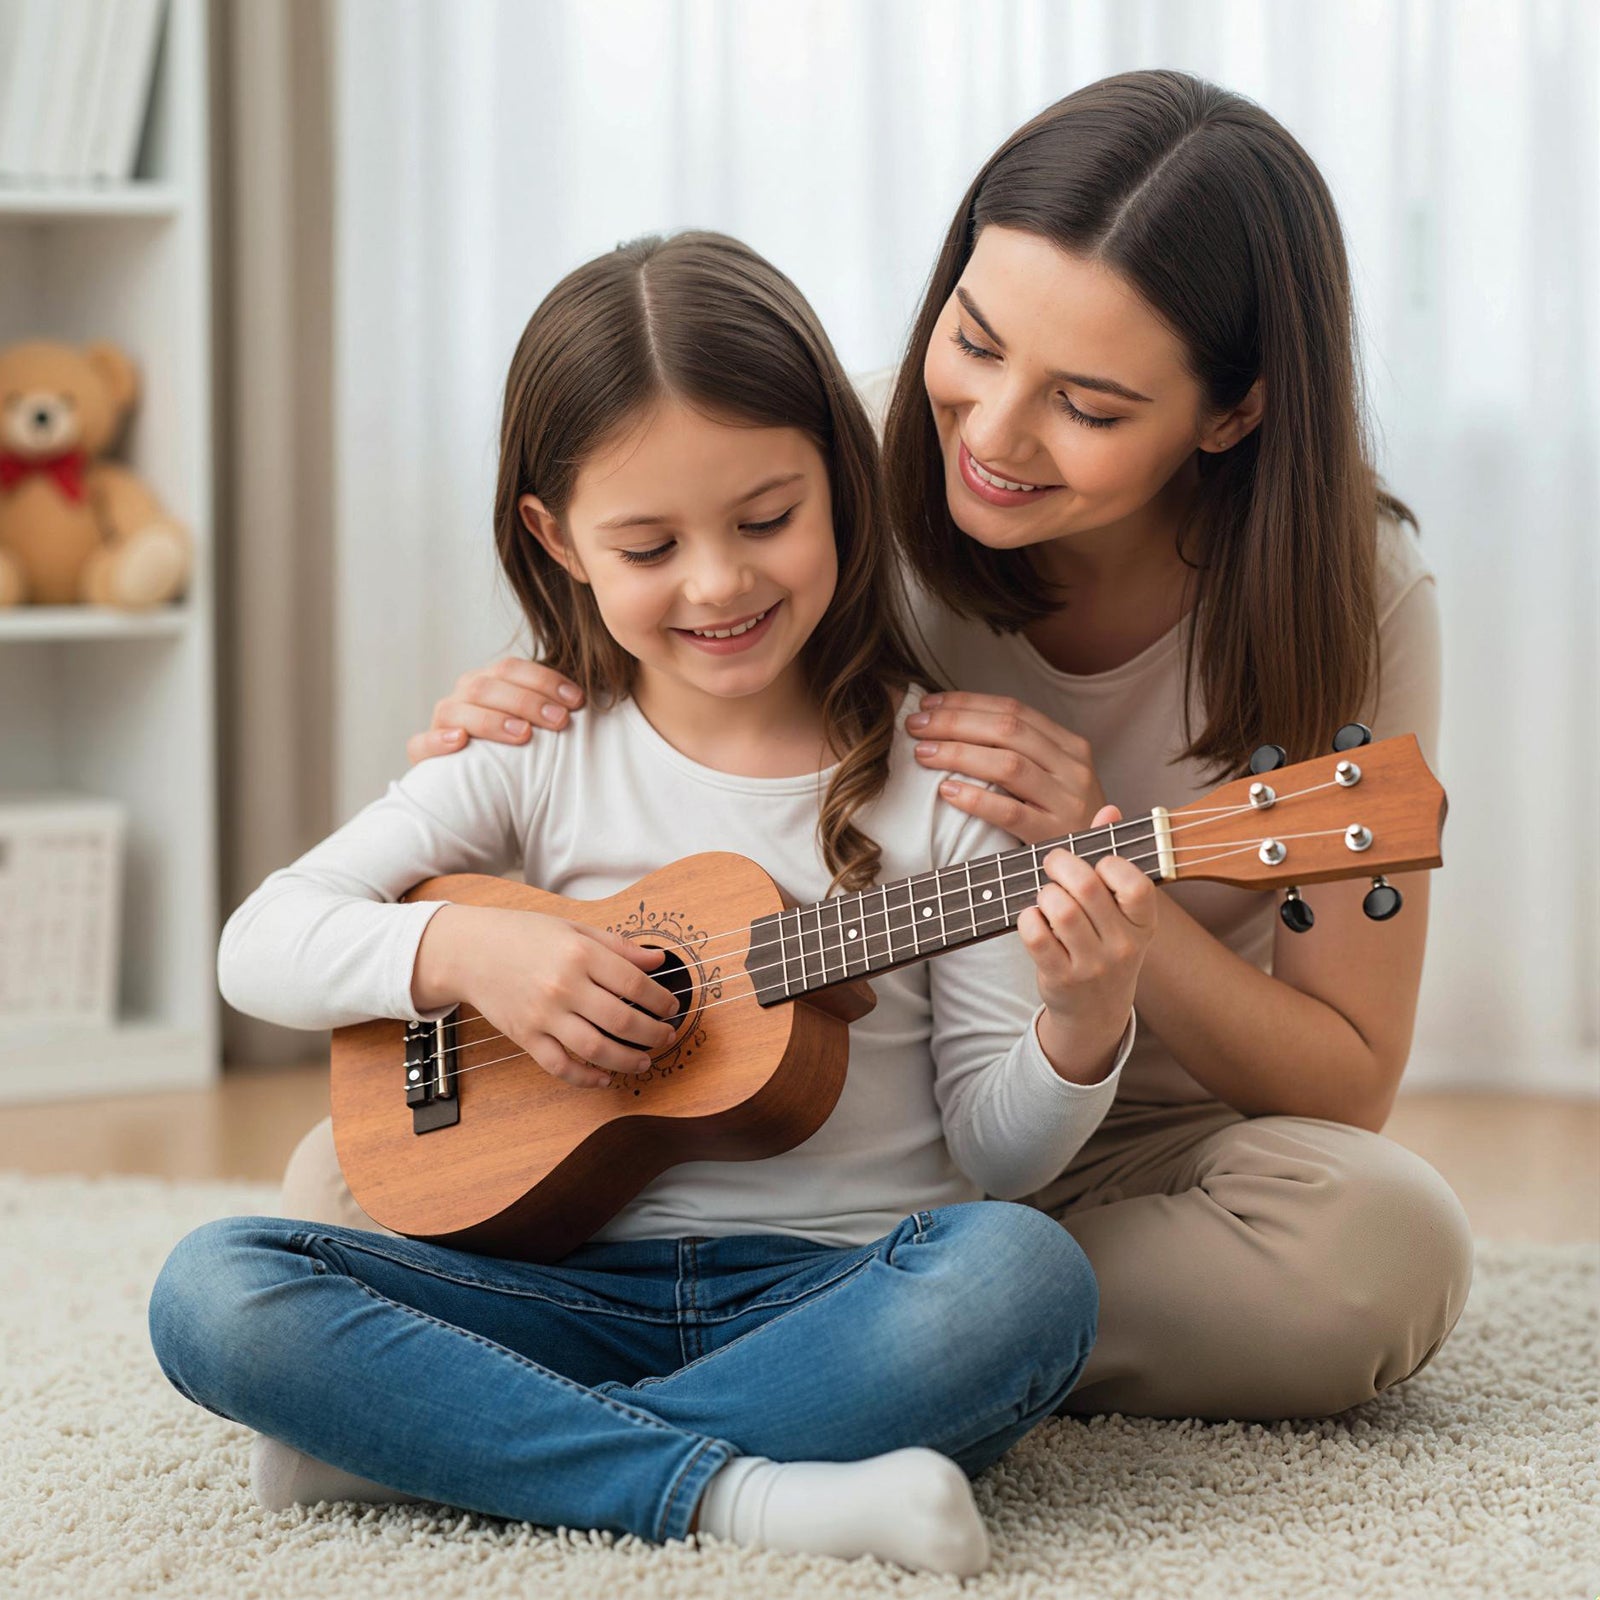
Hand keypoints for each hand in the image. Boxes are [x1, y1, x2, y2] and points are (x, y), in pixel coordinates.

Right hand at [408, 658, 584, 764]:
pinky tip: (461, 742)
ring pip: (456, 709)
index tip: (577, 701)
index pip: (512, 668)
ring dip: (492, 719)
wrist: (488, 800)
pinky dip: (439, 740)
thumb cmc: (526, 759)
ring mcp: (442, 723)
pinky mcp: (423, 755)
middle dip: (527, 701)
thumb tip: (597, 697)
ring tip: (523, 735)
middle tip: (560, 722)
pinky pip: (421, 744)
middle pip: (487, 685)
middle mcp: (463, 697)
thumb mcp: (543, 729)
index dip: (545, 680)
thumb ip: (557, 709)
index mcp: (491, 683)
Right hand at [412, 905, 680, 1088]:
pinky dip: (586, 1078)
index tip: (671, 1007)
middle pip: (621, 1020)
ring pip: (596, 1049)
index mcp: (579, 953)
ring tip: (645, 1061)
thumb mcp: (573, 927)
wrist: (469, 950)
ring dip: (628, 1060)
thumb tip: (657, 960)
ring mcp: (543, 1015)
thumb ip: (618, 946)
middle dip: (652, 1033)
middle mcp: (563, 986)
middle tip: (666, 1036)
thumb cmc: (523, 934)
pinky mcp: (525, 1036)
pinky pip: (560, 1066)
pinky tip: (605, 1078)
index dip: (660, 1000)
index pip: (634, 983)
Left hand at [906, 692, 1106, 845]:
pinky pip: (1010, 812)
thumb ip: (1019, 752)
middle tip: (916, 726)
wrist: (1099, 867)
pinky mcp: (1054, 835)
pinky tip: (947, 792)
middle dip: (955, 722)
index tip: (929, 703)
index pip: (1014, 710)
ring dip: (959, 754)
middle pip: (1007, 731)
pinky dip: (976, 799)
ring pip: (1008, 765)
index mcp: (1070, 745)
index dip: (967, 703)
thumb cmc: (1061, 820)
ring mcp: (1067, 802)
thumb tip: (955, 723)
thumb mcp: (1053, 778)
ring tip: (923, 754)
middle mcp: (1072, 768)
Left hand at [1018, 805, 1157, 1082]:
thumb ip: (1112, 858)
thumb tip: (1109, 809)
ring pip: (1060, 910)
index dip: (1110, 864)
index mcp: (1144, 924)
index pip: (1135, 884)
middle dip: (1062, 865)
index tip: (1096, 864)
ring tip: (1045, 895)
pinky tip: (1032, 918)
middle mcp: (1124, 946)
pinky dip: (1027, 919)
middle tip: (1053, 863)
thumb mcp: (1119, 910)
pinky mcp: (1060, 978)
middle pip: (1087, 888)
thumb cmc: (1105, 944)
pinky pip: (1035, 935)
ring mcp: (1093, 966)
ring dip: (1044, 893)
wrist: (1096, 1011)